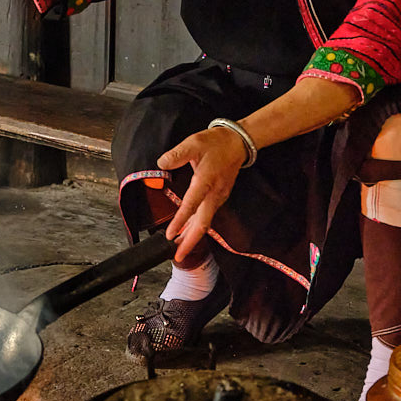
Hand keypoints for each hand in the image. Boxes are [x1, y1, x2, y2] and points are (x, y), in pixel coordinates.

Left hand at [158, 125, 247, 261]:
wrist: (238, 143)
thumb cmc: (215, 143)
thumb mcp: (194, 143)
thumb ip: (177, 154)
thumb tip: (161, 164)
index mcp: (206, 181)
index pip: (191, 205)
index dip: (181, 221)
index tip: (170, 235)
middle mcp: (214, 194)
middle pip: (203, 224)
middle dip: (191, 242)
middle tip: (178, 257)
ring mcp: (219, 197)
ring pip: (205, 222)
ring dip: (193, 236)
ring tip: (180, 249)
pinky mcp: (220, 197)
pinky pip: (208, 216)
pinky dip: (198, 227)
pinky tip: (189, 232)